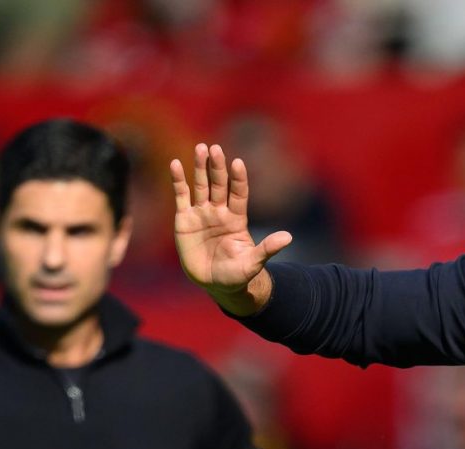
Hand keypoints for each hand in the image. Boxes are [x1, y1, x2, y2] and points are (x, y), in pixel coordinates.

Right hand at [171, 143, 290, 313]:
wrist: (215, 284)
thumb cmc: (237, 275)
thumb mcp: (253, 263)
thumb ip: (267, 249)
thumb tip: (288, 237)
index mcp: (237, 219)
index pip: (239, 193)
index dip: (238, 179)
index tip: (238, 163)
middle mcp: (219, 211)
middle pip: (219, 184)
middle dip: (217, 167)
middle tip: (215, 148)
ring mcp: (201, 214)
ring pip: (201, 185)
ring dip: (200, 167)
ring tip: (200, 148)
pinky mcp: (184, 220)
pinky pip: (181, 196)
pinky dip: (178, 180)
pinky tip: (176, 164)